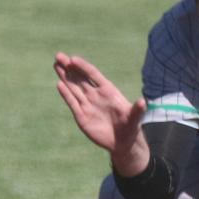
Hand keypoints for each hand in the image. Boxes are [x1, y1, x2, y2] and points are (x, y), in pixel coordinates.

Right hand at [54, 53, 147, 171]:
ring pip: (74, 88)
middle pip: (80, 78)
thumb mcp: (135, 119)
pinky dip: (66, 94)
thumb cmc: (131, 127)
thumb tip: (142, 102)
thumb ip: (137, 110)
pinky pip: (72, 103)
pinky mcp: (81, 116)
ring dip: (65, 77)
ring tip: (56, 65)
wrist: (122, 142)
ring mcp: (88, 104)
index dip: (83, 67)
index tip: (73, 59)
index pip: (93, 75)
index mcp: (108, 91)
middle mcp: (96, 95)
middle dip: (69, 67)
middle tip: (58, 56)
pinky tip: (60, 84)